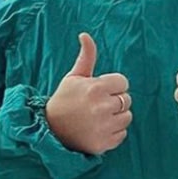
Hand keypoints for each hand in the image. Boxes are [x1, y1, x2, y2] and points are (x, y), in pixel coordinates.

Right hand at [46, 34, 131, 154]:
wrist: (50, 130)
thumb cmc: (65, 99)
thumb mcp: (74, 76)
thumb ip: (86, 56)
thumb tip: (85, 34)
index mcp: (95, 88)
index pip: (123, 82)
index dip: (113, 85)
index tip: (100, 90)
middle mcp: (101, 107)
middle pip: (127, 100)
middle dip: (115, 100)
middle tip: (97, 105)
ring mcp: (103, 127)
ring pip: (127, 117)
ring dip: (116, 117)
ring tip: (99, 117)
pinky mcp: (103, 144)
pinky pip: (122, 134)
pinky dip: (113, 132)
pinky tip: (98, 129)